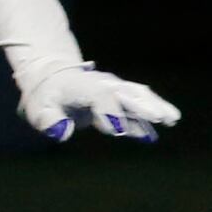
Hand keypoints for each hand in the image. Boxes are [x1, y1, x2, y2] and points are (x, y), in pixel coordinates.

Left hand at [18, 63, 179, 142]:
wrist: (54, 78)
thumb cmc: (46, 97)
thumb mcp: (39, 110)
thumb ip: (50, 121)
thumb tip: (62, 133)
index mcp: (83, 87)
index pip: (100, 97)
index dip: (110, 113)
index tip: (118, 132)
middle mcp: (103, 85)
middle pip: (126, 94)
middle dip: (144, 106)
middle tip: (163, 118)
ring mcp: (114, 88)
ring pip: (138, 96)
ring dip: (155, 106)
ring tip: (172, 118)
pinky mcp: (121, 96)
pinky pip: (138, 104)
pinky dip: (150, 113)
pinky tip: (165, 122)